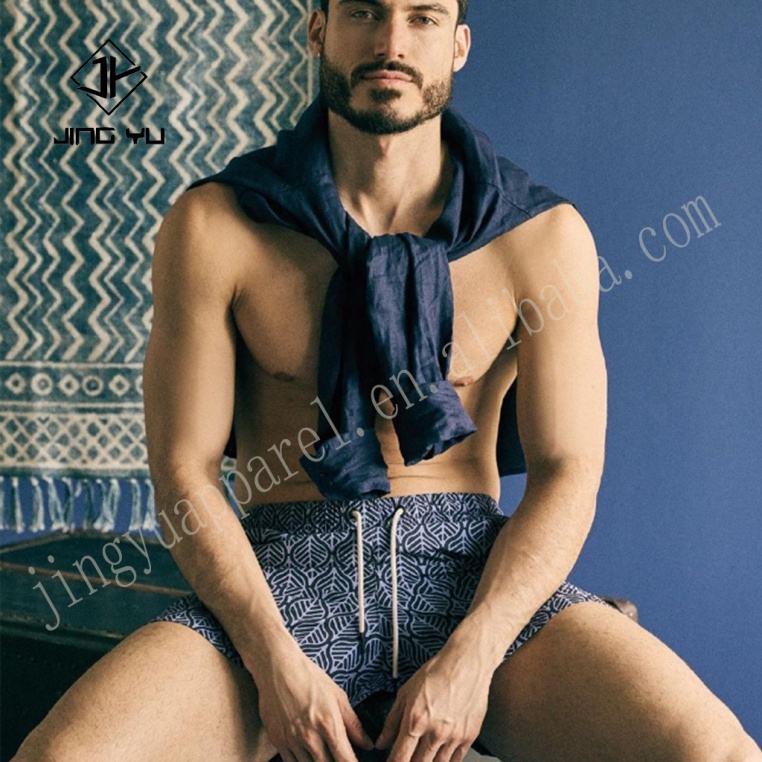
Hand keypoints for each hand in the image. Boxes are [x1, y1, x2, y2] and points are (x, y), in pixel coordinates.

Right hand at [252, 643, 375, 761]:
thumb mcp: (337, 696)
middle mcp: (310, 737)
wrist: (277, 668)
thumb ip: (353, 724)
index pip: (346, 760)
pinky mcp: (278, 742)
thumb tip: (367, 744)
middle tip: (338, 756)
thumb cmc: (309, 678)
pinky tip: (309, 756)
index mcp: (329, 724)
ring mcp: (292, 741)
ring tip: (324, 755)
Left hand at [374, 651, 491, 761]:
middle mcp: (435, 733)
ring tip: (423, 755)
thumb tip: (382, 741)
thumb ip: (392, 720)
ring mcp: (453, 737)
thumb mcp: (406, 691)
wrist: (467, 663)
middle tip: (408, 757)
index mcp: (416, 721)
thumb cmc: (437, 672)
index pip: (399, 758)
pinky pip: (456, 761)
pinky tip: (440, 756)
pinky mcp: (469, 737)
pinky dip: (446, 761)